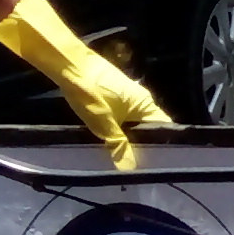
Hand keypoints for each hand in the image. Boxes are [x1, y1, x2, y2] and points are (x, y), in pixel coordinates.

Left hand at [0, 0, 172, 168]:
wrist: (69, 64)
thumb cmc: (89, 91)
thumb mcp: (103, 123)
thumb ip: (118, 145)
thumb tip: (130, 170)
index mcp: (145, 105)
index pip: (164, 129)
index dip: (162, 148)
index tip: (158, 166)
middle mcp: (141, 100)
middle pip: (149, 129)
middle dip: (143, 147)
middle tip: (138, 169)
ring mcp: (127, 97)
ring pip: (134, 124)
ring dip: (129, 139)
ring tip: (125, 161)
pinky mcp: (114, 96)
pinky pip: (123, 118)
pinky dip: (119, 130)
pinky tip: (111, 142)